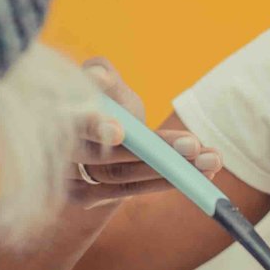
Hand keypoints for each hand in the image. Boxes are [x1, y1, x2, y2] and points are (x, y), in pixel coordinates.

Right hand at [70, 59, 222, 206]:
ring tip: (210, 159)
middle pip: (106, 155)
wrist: (93, 145)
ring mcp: (70, 176)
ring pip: (120, 174)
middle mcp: (61, 147)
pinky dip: (164, 182)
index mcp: (59, 113)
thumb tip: (98, 77)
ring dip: (168, 169)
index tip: (119, 131)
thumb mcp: (105, 85)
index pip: (75, 123)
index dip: (94, 126)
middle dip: (154, 151)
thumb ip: (103, 73)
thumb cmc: (105, 104)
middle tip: (194, 146)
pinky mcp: (85, 196)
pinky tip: (198, 176)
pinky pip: (127, 190)